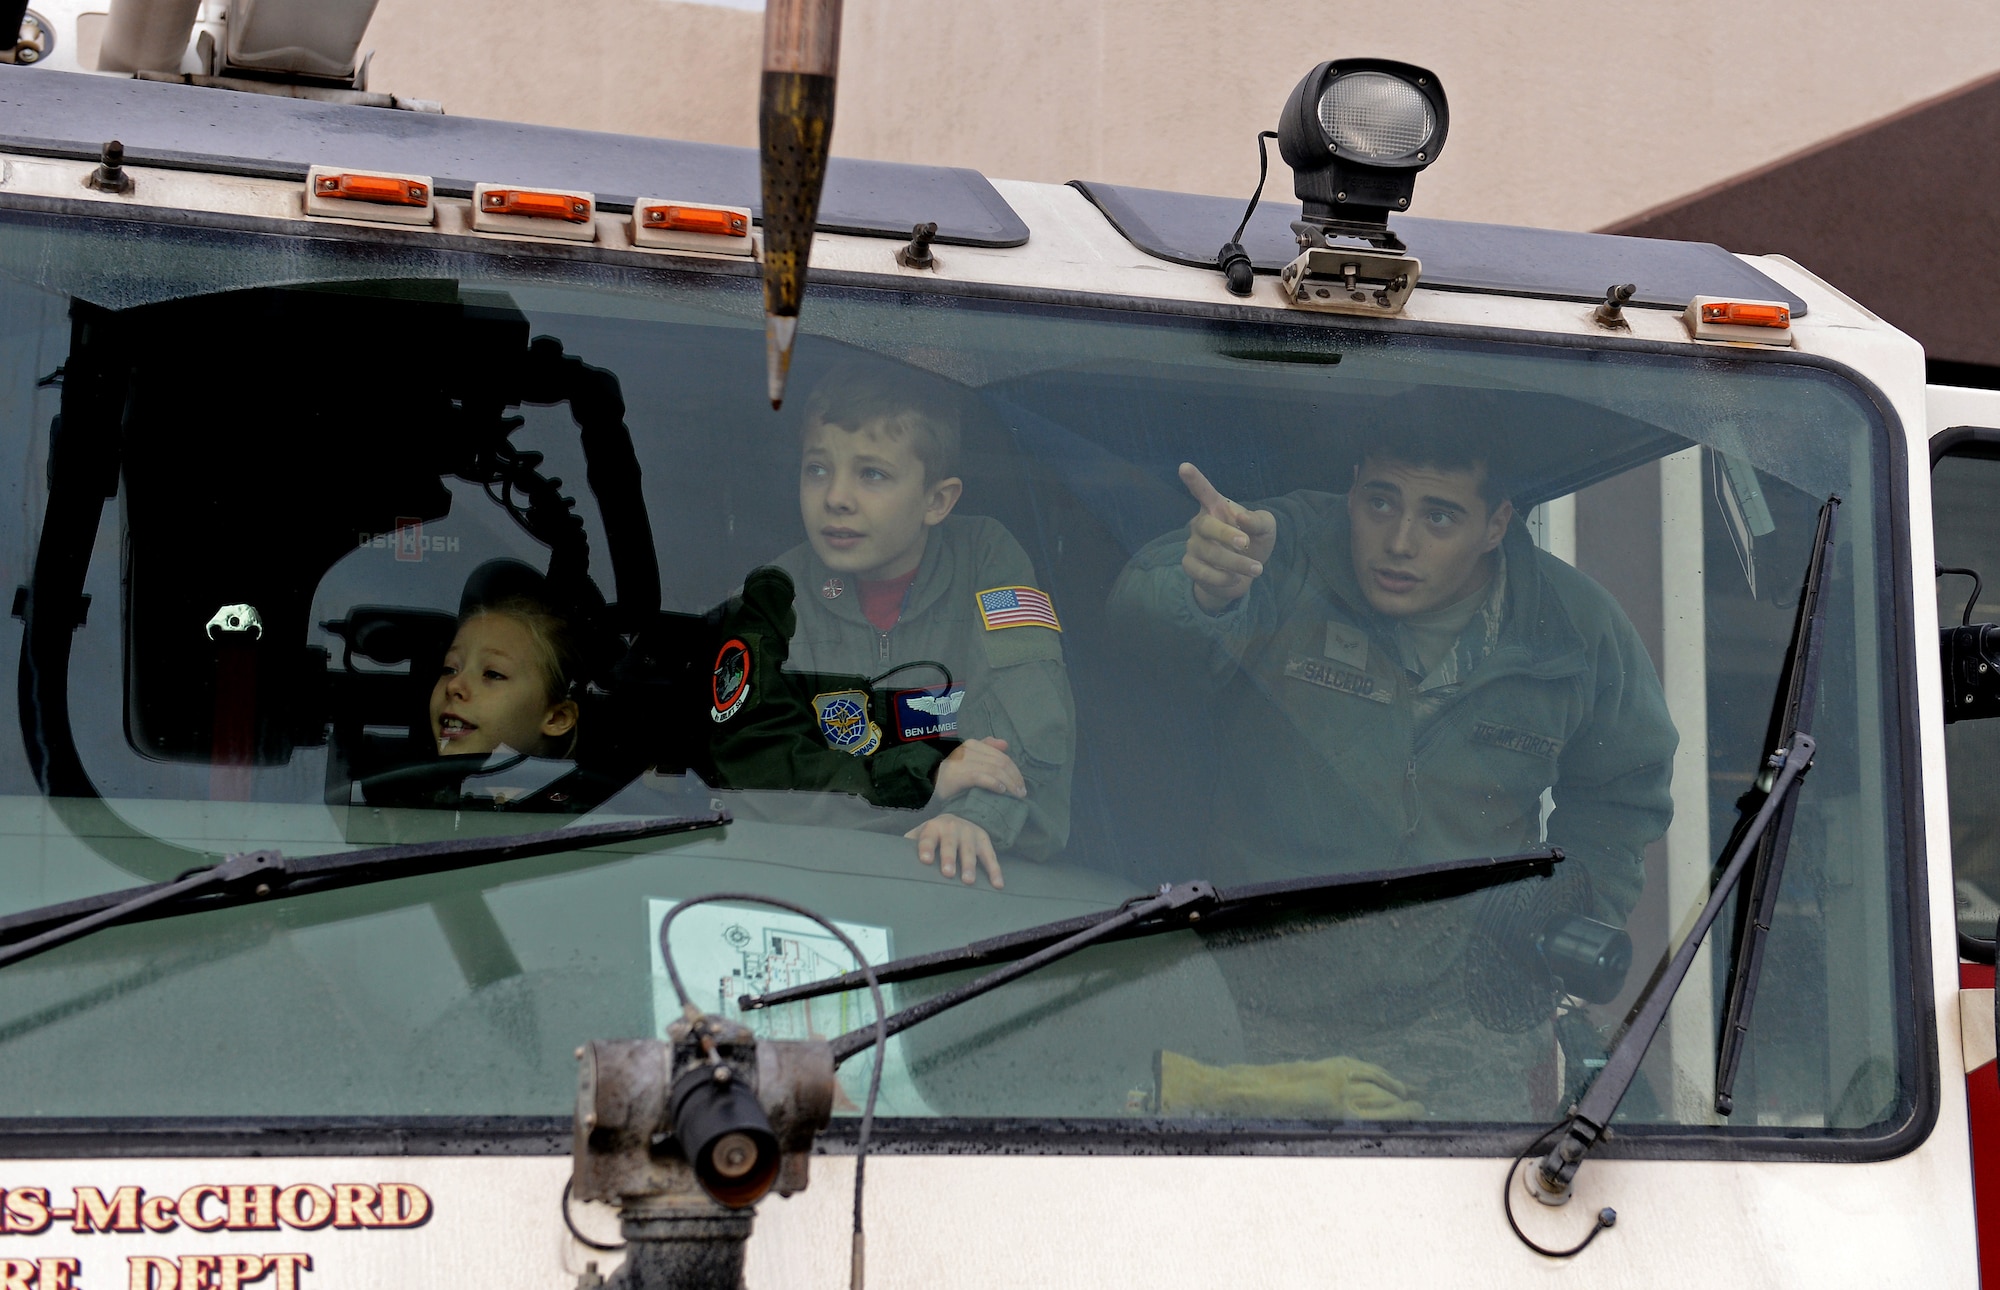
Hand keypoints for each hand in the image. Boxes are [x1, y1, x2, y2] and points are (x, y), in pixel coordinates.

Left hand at [906, 813, 1004, 888]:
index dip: (926, 848)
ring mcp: (970, 833)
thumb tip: (894, 861)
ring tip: (968, 881)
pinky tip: (997, 884)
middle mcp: (952, 828)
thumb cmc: (933, 835)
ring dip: (970, 865)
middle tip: (948, 873)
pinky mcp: (984, 840)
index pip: (928, 838)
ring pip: (970, 850)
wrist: (956, 819)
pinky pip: (990, 856)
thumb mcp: (919, 834)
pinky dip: (995, 870)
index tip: (924, 860)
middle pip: (950, 844)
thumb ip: (908, 845)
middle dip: (949, 858)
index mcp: (933, 828)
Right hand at [933, 736, 1026, 801]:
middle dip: (1014, 779)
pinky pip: (981, 777)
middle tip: (1021, 793)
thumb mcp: (968, 760)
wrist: (925, 783)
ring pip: (994, 770)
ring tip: (1015, 795)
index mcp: (972, 745)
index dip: (1015, 771)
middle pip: (1000, 763)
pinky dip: (994, 784)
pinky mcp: (957, 775)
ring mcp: (962, 762)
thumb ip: (986, 749)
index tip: (1021, 785)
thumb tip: (1005, 744)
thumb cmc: (949, 775)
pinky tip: (1001, 791)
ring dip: (1009, 784)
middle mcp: (968, 750)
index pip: (1001, 757)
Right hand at [1178, 462, 1277, 612]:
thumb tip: (1241, 518)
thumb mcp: (1266, 529)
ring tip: (1257, 569)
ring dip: (1236, 562)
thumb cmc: (1253, 543)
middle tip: (1246, 543)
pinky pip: (1203, 572)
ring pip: (1209, 553)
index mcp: (1217, 508)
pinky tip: (1235, 578)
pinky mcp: (1191, 566)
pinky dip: (1223, 578)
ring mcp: (1193, 545)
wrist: (1243, 575)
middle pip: (1206, 525)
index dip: (1194, 480)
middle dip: (1225, 534)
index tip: (1184, 467)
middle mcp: (1201, 524)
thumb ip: (1258, 520)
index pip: (1203, 491)